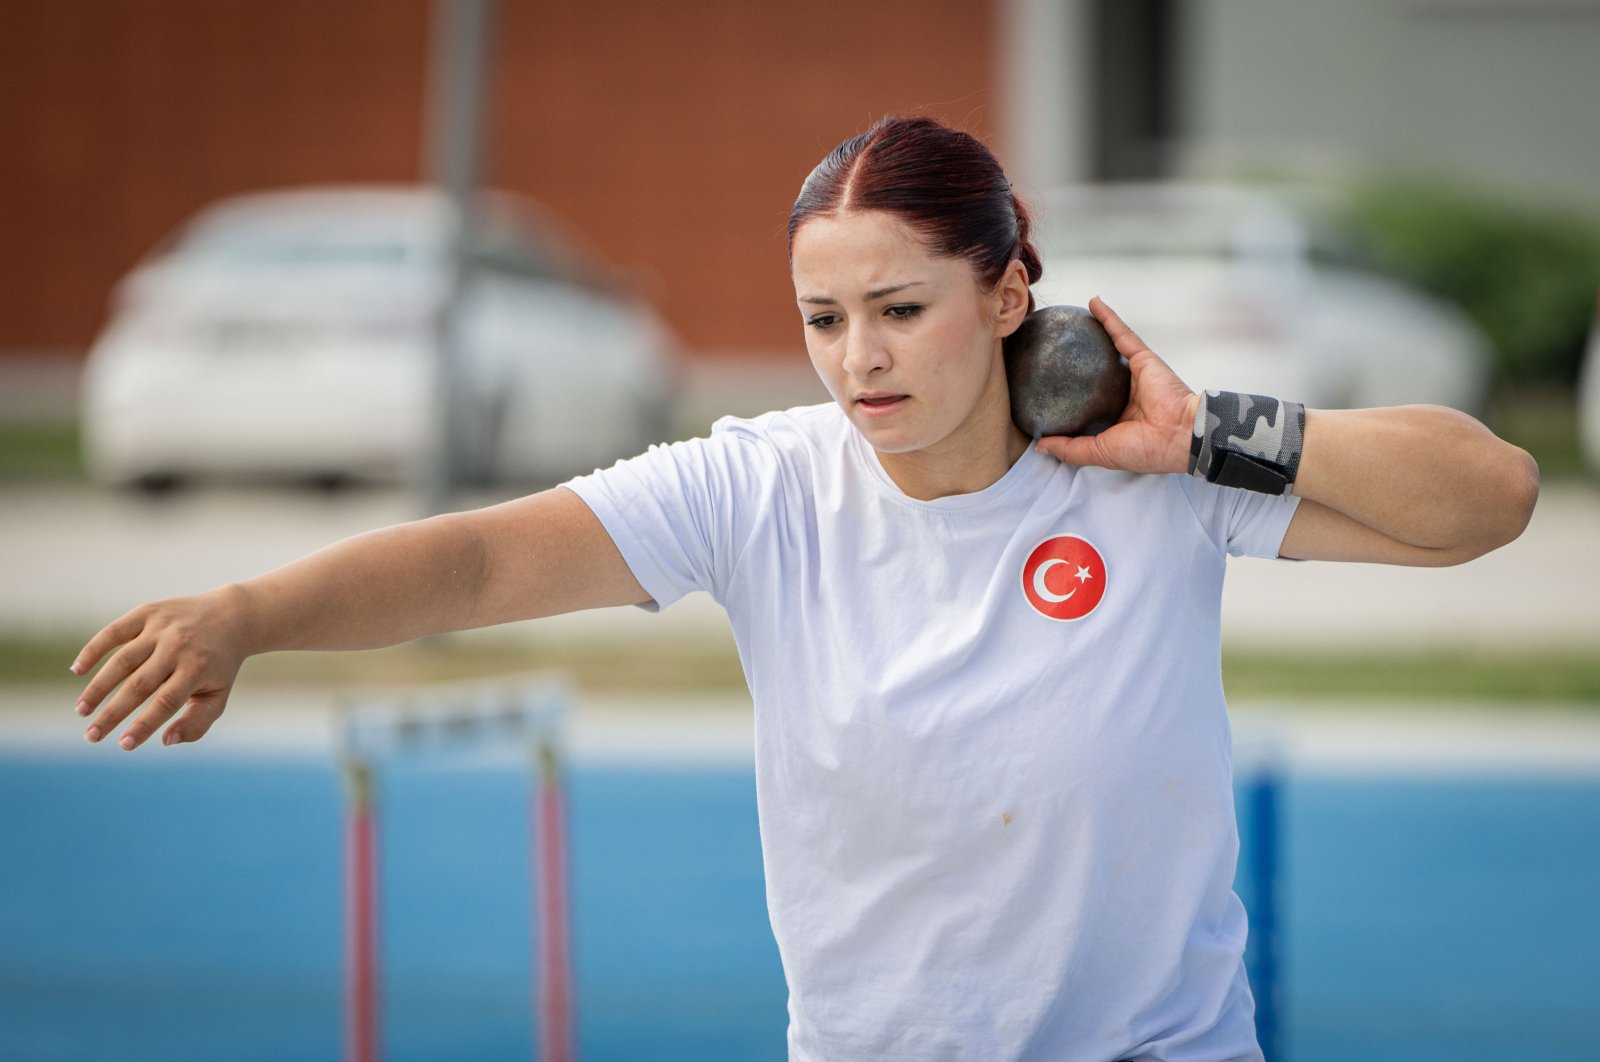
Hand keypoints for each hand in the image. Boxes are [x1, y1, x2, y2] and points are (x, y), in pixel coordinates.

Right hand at [71, 586, 250, 749]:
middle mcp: (178, 647)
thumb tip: (165, 741)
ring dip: (98, 687)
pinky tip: (77, 670)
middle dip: (112, 713)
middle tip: (91, 736)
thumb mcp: (218, 695)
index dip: (143, 725)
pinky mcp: (148, 612)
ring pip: (122, 660)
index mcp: (198, 668)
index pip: (166, 702)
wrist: (231, 616)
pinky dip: (93, 649)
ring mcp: (161, 628)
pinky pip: (114, 631)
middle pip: (139, 685)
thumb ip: (197, 723)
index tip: (123, 745)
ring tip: (82, 711)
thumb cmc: (220, 666)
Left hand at [1035, 297, 1198, 474]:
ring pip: (1107, 347)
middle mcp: (1123, 393)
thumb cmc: (1144, 449)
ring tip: (1069, 319)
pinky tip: (1092, 303)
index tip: (1044, 387)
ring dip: (1092, 330)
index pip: (1088, 402)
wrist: (1177, 436)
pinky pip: (1121, 333)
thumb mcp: (1099, 453)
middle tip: (1052, 349)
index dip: (1069, 395)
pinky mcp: (1143, 358)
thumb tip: (1039, 444)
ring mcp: (1133, 374)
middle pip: (1095, 372)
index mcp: (1115, 416)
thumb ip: (1069, 448)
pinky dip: (1108, 317)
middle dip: (1076, 360)